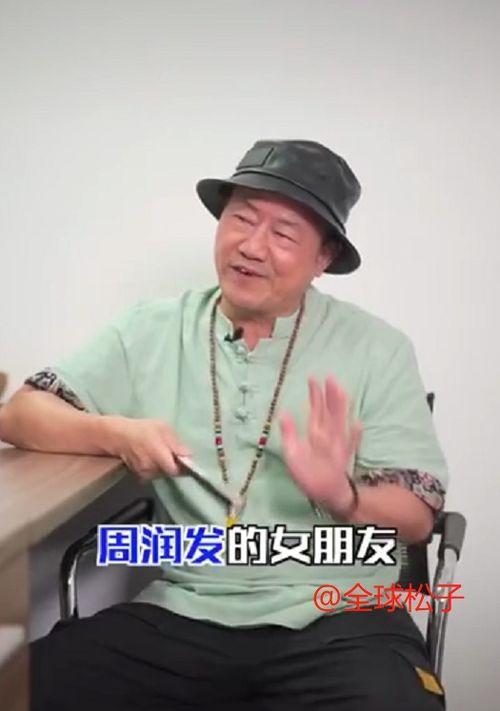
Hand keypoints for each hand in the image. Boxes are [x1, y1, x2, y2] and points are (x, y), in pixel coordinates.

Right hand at [103, 416, 191, 481]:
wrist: (118, 436)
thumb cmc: (142, 429)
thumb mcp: (162, 428)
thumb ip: (176, 443)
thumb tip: (189, 456)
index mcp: (159, 456)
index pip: (177, 470)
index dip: (183, 466)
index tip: (186, 460)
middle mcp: (152, 468)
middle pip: (170, 472)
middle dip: (173, 464)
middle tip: (171, 453)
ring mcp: (145, 474)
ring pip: (162, 474)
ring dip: (164, 466)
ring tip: (159, 453)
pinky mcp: (140, 476)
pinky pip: (154, 475)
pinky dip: (156, 468)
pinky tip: (152, 458)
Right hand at [279, 376, 362, 516]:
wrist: (332, 495)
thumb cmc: (310, 476)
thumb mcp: (293, 455)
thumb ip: (289, 433)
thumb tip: (283, 412)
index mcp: (317, 433)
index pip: (317, 409)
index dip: (316, 394)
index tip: (313, 378)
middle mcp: (332, 434)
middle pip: (332, 410)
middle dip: (331, 393)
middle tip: (330, 376)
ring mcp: (342, 442)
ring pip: (343, 419)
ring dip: (342, 404)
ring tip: (341, 390)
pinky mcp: (348, 453)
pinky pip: (353, 439)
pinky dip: (356, 431)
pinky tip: (359, 423)